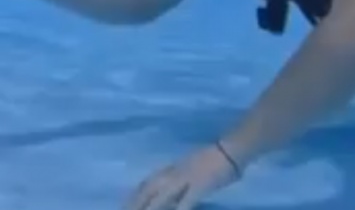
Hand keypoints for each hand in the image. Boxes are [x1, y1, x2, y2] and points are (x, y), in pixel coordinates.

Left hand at [124, 143, 242, 209]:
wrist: (229, 149)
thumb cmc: (213, 158)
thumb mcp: (189, 167)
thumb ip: (178, 176)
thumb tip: (171, 190)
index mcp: (171, 169)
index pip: (147, 183)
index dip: (135, 195)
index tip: (125, 204)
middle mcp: (173, 174)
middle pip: (148, 190)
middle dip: (136, 203)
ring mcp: (184, 179)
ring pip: (162, 197)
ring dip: (150, 209)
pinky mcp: (199, 186)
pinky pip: (186, 201)